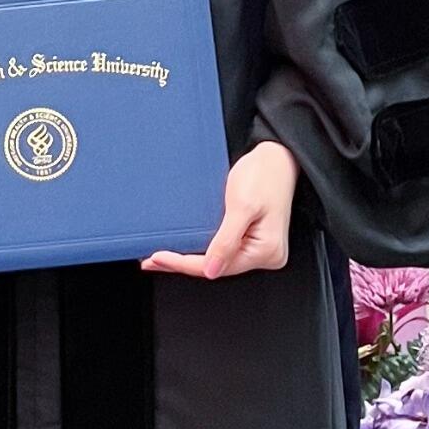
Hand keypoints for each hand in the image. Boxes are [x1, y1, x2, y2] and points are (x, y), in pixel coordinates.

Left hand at [142, 141, 296, 280]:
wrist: (276, 157)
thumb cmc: (264, 175)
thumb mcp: (241, 207)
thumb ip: (226, 242)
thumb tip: (211, 270)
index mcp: (267, 251)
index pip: (218, 266)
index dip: (184, 264)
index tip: (158, 258)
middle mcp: (266, 255)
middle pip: (217, 266)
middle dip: (183, 263)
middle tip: (151, 260)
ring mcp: (259, 249)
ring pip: (218, 259)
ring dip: (190, 258)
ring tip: (162, 257)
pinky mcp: (252, 239)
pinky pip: (223, 249)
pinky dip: (202, 248)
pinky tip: (184, 247)